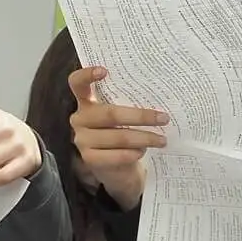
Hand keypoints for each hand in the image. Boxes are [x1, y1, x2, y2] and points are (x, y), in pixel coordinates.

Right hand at [68, 66, 166, 210]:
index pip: (77, 84)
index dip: (87, 75)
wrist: (118, 170)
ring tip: (162, 140)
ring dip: (144, 138)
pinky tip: (143, 151)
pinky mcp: (89, 159)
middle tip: (164, 118)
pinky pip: (117, 155)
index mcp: (87, 102)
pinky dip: (134, 153)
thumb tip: (160, 98)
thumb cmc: (122, 135)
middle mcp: (80, 119)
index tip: (104, 70)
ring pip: (119, 136)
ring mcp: (82, 139)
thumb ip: (129, 105)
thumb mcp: (123, 118)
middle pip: (110, 114)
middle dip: (141, 116)